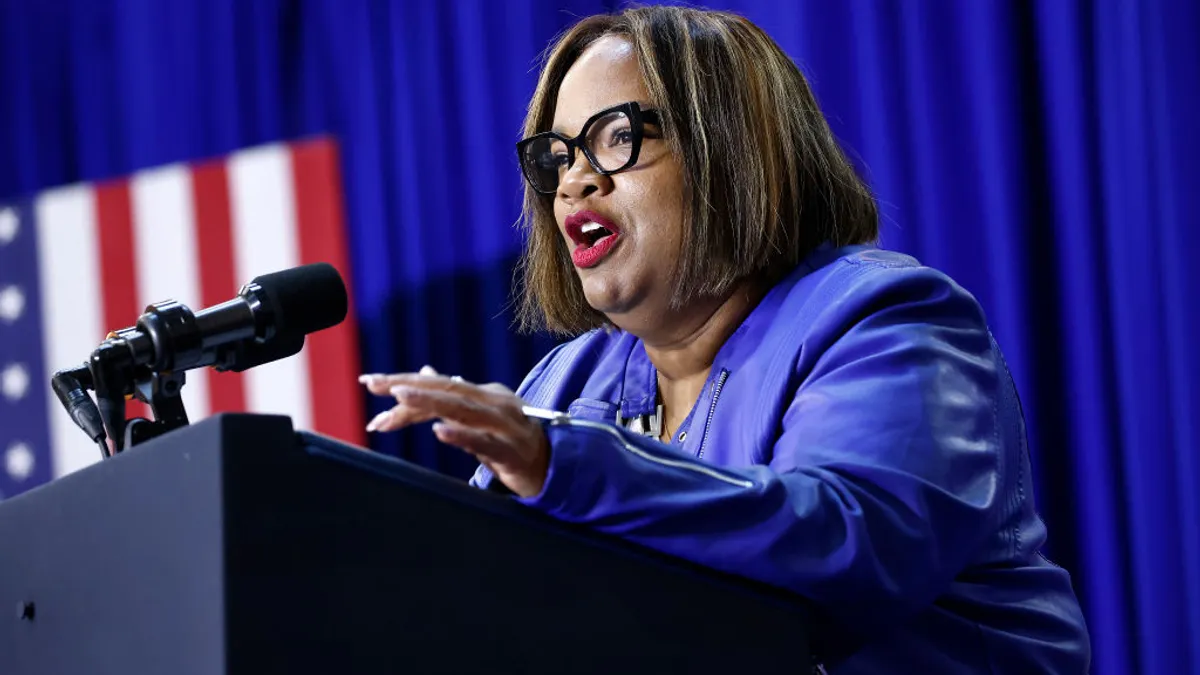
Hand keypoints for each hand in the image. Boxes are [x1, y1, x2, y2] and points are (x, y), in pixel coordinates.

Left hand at [358, 366, 549, 497]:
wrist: (554, 468)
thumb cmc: (513, 441)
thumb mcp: (480, 417)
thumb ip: (452, 398)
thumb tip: (425, 372)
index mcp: (484, 394)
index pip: (438, 385)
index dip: (404, 381)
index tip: (370, 382)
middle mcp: (494, 402)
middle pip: (446, 390)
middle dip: (408, 386)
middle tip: (374, 384)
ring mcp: (505, 425)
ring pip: (462, 409)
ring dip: (429, 401)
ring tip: (399, 396)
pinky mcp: (512, 451)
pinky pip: (483, 442)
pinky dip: (461, 435)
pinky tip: (439, 432)